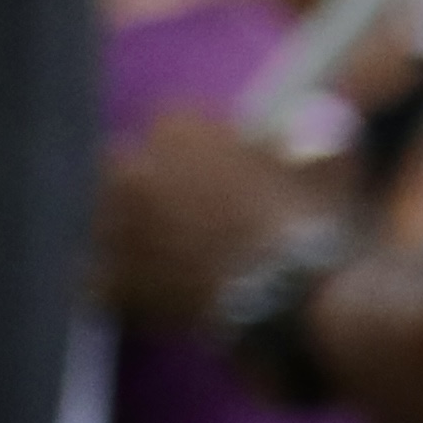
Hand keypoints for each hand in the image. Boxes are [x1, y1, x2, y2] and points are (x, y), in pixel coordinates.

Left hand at [96, 104, 332, 334]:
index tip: (227, 169)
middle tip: (190, 212)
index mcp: (178, 128)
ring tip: (169, 255)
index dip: (202, 147)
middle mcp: (133, 169)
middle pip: (127, 165)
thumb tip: (300, 126)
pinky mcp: (109, 282)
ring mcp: (113, 228)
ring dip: (130, 230)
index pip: (174, 122)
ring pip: (108, 220)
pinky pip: (99, 280)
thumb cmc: (308, 224)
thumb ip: (305, 141)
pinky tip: (146, 294)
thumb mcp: (323, 168)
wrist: (287, 299)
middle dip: (151, 183)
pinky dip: (118, 286)